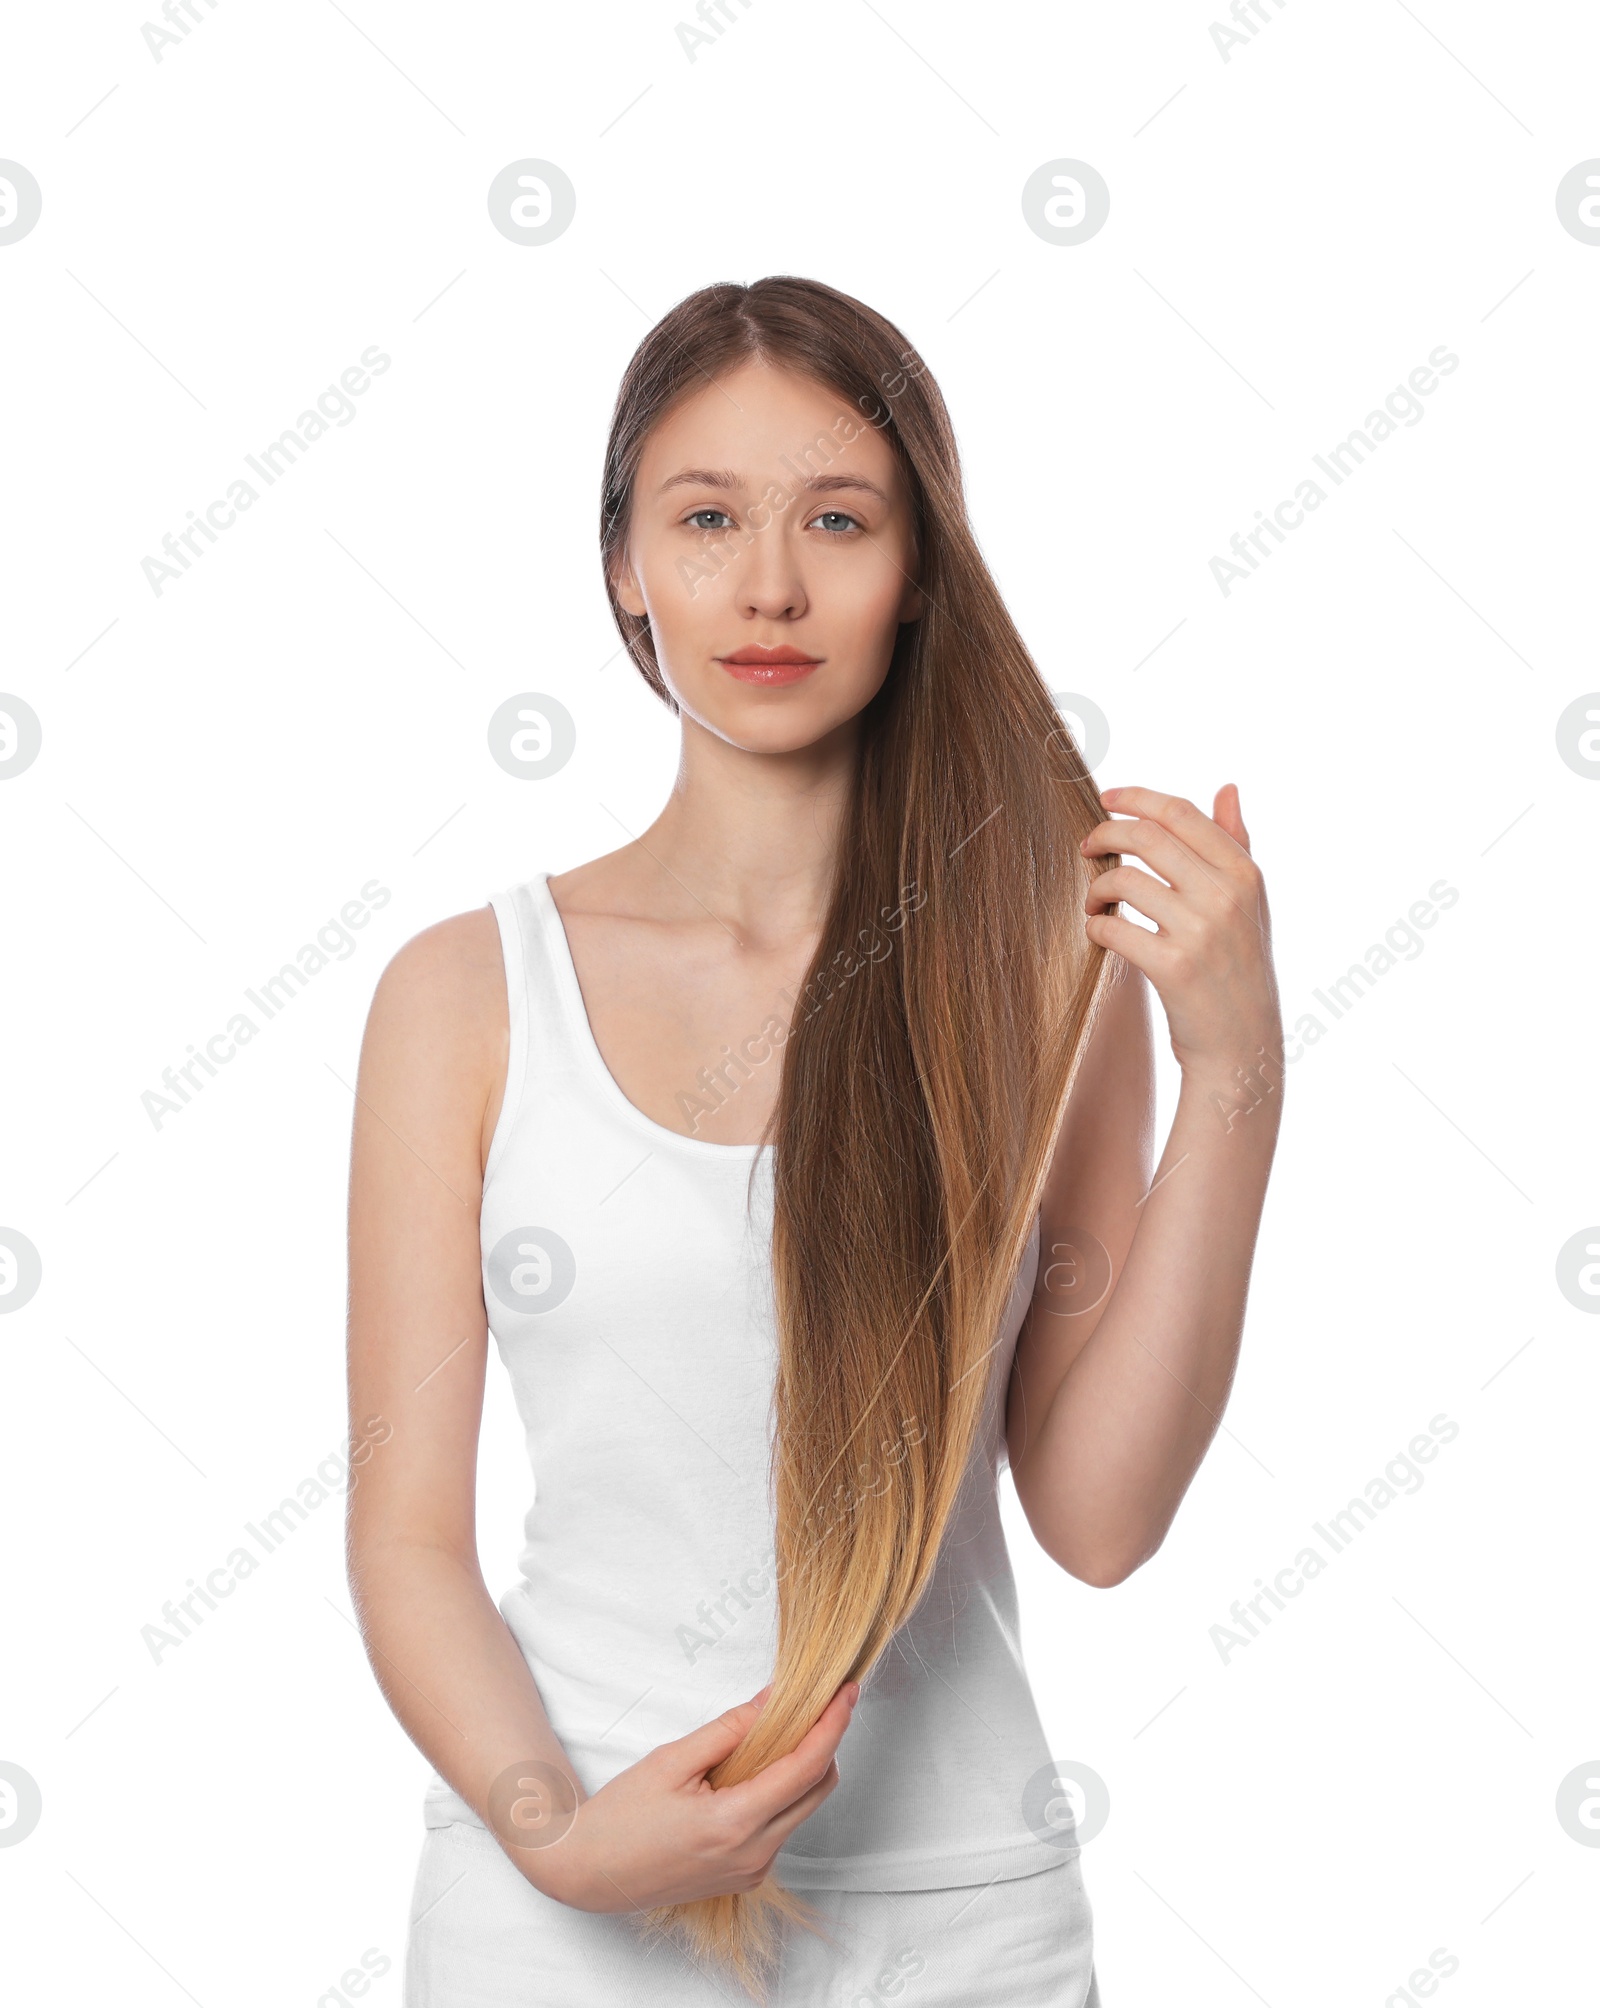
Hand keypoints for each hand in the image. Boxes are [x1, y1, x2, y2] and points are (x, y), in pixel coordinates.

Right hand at [516, 1681, 857, 1913]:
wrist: (589, 1871)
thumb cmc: (622, 1815)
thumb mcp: (672, 1760)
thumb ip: (730, 1730)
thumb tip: (775, 1700)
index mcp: (736, 1824)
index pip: (807, 1768)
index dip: (833, 1725)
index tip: (847, 1691)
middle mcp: (754, 1855)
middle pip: (817, 1790)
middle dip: (826, 1742)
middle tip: (820, 1702)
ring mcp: (752, 1871)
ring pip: (801, 1809)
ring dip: (803, 1767)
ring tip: (783, 1729)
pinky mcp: (744, 1877)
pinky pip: (779, 1826)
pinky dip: (781, 1792)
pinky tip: (756, 1767)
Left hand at [1081, 784, 1281, 1079]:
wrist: (1242, 1044)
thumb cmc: (1239, 967)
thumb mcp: (1251, 903)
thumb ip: (1236, 843)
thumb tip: (1227, 787)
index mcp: (1245, 874)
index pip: (1181, 813)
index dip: (1136, 798)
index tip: (1106, 800)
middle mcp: (1226, 897)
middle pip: (1147, 837)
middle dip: (1106, 834)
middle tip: (1086, 847)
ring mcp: (1200, 932)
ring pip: (1125, 880)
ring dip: (1096, 887)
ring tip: (1094, 902)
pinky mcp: (1173, 968)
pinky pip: (1114, 928)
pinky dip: (1096, 926)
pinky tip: (1100, 932)